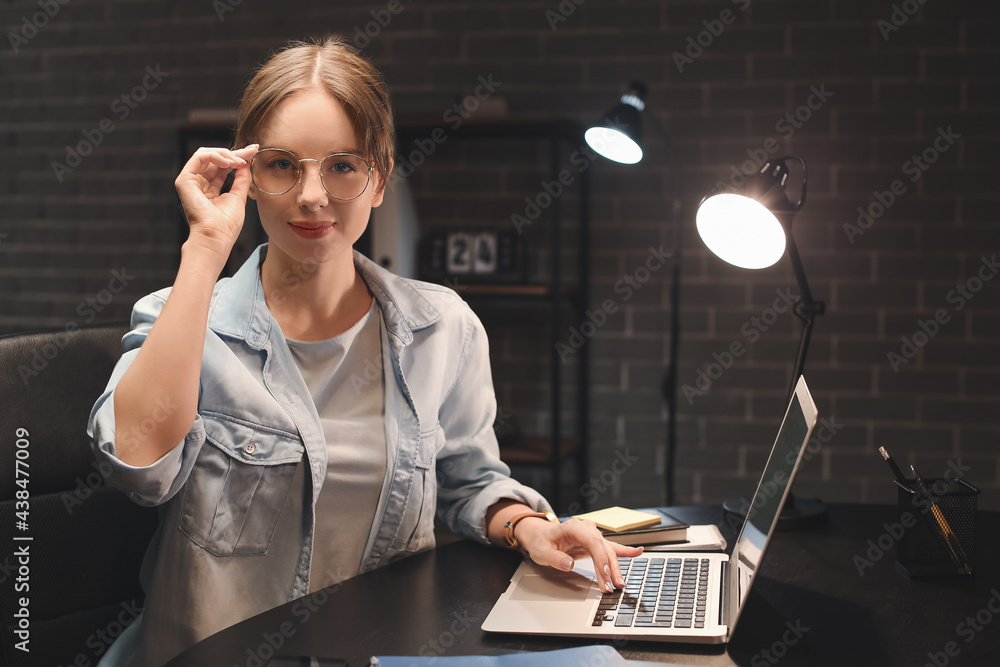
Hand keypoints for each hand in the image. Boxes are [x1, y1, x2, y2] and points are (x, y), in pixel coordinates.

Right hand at [175, 144, 258, 260]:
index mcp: (211, 188)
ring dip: (227, 154)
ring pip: (207, 154)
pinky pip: (199, 157)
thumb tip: (247, 161)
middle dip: (236, 153)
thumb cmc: (226, 224)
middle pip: (216, 159)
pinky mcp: (185, 180)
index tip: (255, 151)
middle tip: (252, 150)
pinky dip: (216, 156)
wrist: (216, 236)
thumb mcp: (238, 196)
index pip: (224, 167)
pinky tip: (229, 162)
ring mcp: (191, 181)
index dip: (239, 157)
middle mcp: (200, 183)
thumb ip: (242, 178)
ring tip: (240, 161)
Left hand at [514, 517, 642, 592]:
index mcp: (573, 528)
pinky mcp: (594, 543)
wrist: (540, 534)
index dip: (601, 559)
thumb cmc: (541, 541)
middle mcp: (586, 529)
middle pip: (603, 548)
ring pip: (608, 551)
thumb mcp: (541, 552)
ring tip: (620, 583)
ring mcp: (591, 535)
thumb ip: (555, 559)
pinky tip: (638, 552)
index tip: (605, 574)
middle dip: (610, 568)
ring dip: (615, 568)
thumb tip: (570, 564)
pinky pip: (611, 547)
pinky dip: (625, 551)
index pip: (592, 542)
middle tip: (613, 586)